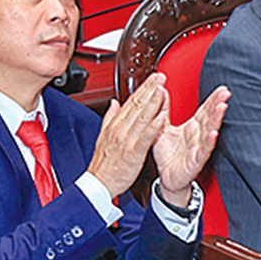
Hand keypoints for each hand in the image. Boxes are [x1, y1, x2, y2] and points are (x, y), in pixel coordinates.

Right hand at [87, 73, 169, 194]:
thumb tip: (114, 103)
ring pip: (142, 118)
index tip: (153, 78)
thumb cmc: (103, 164)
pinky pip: (144, 138)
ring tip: (162, 90)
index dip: (143, 88)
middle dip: (150, 89)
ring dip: (152, 103)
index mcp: (115, 125)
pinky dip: (152, 127)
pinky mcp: (133, 152)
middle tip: (160, 76)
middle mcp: (121, 129)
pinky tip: (160, 118)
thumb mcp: (102, 136)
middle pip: (137, 105)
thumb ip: (110, 117)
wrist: (98, 183)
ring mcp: (127, 140)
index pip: (131, 101)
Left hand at [152, 85, 227, 202]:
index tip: (221, 88)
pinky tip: (213, 134)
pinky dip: (208, 142)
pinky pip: (202, 151)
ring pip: (209, 131)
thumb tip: (160, 91)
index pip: (204, 110)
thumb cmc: (168, 154)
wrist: (166, 177)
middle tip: (226, 92)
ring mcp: (198, 148)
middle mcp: (198, 136)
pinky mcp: (195, 161)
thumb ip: (162, 110)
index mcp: (192, 127)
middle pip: (210, 118)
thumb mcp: (162, 128)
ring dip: (216, 119)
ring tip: (222, 107)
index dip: (212, 99)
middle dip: (218, 104)